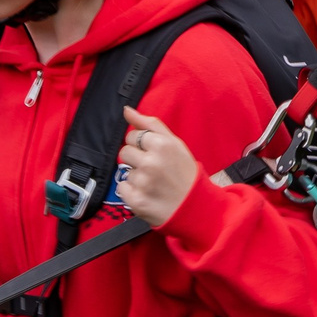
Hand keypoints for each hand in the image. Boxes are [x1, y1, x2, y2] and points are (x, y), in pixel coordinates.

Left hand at [116, 107, 200, 228]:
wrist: (194, 206)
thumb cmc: (184, 172)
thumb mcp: (174, 143)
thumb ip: (149, 123)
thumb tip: (126, 110)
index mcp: (161, 145)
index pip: (132, 135)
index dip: (141, 144)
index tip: (152, 153)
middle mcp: (150, 162)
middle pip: (124, 151)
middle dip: (135, 158)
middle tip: (152, 168)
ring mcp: (142, 182)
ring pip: (125, 171)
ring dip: (136, 176)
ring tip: (153, 182)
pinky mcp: (136, 200)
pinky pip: (122, 188)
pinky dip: (131, 191)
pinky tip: (147, 193)